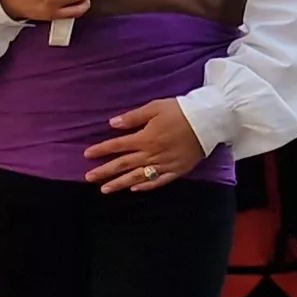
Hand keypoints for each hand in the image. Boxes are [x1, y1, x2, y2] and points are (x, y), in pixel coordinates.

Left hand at [84, 99, 204, 190]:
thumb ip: (133, 117)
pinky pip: (158, 181)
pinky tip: (134, 189)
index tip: (87, 155)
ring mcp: (164, 164)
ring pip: (137, 176)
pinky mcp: (177, 170)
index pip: (117, 146)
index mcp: (145, 137)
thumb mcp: (155, 107)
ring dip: (120, 183)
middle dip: (104, 172)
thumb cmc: (181, 110)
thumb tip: (112, 124)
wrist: (209, 120)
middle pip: (123, 164)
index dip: (101, 150)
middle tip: (88, 178)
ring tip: (104, 190)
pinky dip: (145, 186)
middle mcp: (152, 153)